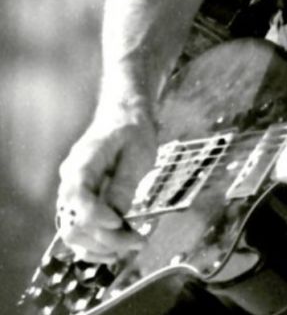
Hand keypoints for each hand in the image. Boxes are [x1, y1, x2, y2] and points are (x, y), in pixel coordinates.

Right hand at [55, 103, 156, 262]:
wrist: (124, 116)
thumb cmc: (133, 130)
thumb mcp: (138, 152)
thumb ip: (125, 183)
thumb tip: (117, 216)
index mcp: (82, 163)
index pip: (77, 198)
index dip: (95, 217)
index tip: (120, 223)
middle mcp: (70, 181)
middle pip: (74, 222)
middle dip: (105, 239)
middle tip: (137, 241)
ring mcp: (72, 194)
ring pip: (73, 233)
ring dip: (100, 247)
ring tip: (130, 246)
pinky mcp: (80, 203)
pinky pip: (78, 232)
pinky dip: (94, 245)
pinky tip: (115, 249)